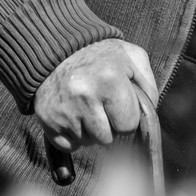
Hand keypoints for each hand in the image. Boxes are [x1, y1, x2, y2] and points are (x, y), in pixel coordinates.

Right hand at [34, 40, 158, 183]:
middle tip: (102, 104)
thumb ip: (148, 87)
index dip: (127, 116)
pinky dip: (72, 134)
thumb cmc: (101, 56)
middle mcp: (84, 95)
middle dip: (108, 125)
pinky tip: (72, 113)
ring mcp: (63, 109)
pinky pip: (68, 145)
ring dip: (90, 130)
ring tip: (86, 106)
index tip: (119, 102)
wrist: (57, 50)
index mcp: (110, 79)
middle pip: (107, 139)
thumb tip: (149, 118)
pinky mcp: (47, 120)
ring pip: (87, 143)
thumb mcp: (132, 58)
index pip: (128, 125)